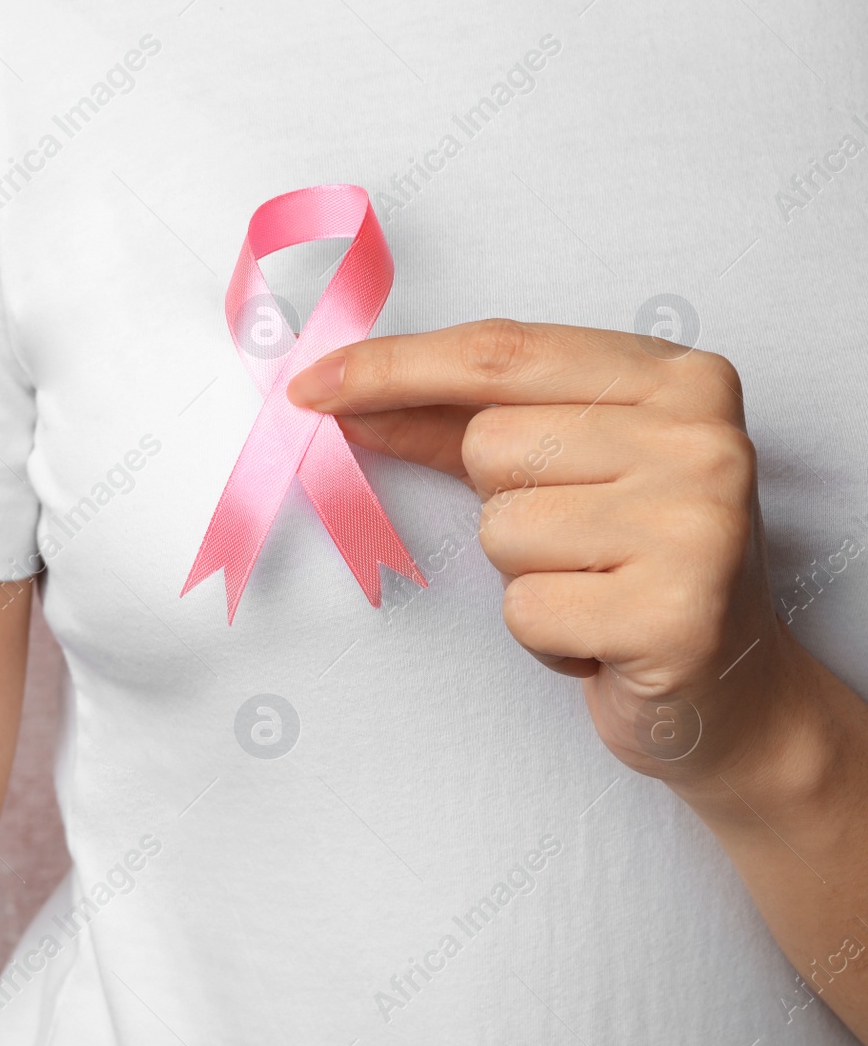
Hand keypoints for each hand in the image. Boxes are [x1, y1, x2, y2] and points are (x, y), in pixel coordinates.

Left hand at [287, 319, 793, 783]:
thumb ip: (458, 427)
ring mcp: (696, 525)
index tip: (311, 385)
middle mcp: (702, 438)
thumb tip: (344, 398)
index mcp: (678, 379)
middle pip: (492, 444)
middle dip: (503, 504)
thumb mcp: (563, 474)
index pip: (502, 351)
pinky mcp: (676, 614)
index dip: (394, 367)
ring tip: (594, 592)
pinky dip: (543, 637)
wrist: (733, 695)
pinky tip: (603, 639)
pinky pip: (524, 609)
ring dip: (525, 577)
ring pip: (501, 529)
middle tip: (578, 545)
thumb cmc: (635, 570)